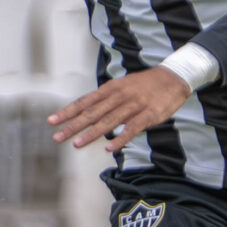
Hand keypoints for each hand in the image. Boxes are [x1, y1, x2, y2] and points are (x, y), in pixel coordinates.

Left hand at [49, 66, 193, 150]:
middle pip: (92, 113)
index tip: (51, 121)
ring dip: (92, 133)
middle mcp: (119, 96)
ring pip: (109, 121)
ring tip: (77, 144)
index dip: (68, 112)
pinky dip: (121, 139)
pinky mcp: (149, 115)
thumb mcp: (122, 86)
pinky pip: (132, 128)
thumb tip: (86, 112)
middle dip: (74, 126)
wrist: (174, 77)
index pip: (85, 102)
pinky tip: (110, 148)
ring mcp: (134, 105)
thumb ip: (105, 99)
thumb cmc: (145, 85)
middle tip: (57, 137)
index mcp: (111, 89)